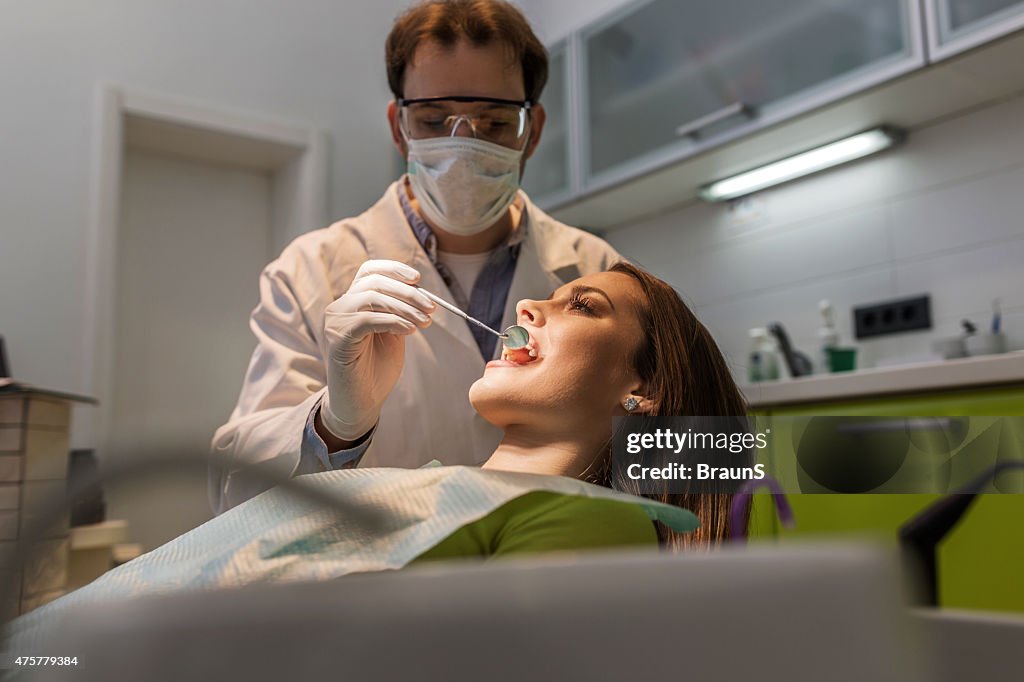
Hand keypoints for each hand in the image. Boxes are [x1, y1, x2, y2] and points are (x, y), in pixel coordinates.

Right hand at [320, 260, 433, 440]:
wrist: (361, 402)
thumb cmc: (376, 369)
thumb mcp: (393, 333)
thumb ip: (399, 311)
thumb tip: (420, 292)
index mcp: (352, 302)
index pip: (369, 271)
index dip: (393, 269)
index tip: (417, 278)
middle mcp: (340, 307)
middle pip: (374, 282)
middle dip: (408, 292)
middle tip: (431, 307)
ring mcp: (335, 322)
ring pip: (372, 298)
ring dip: (405, 308)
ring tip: (425, 322)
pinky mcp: (337, 338)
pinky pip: (367, 319)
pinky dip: (393, 321)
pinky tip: (410, 331)